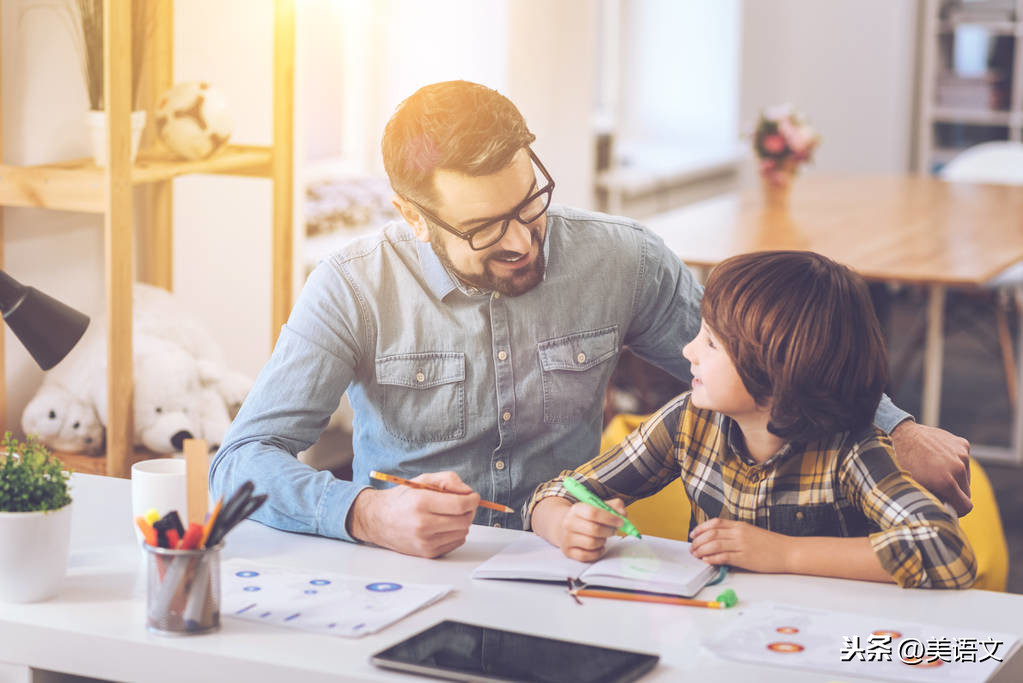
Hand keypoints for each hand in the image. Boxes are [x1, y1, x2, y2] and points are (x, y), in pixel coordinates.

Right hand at [347, 471, 479, 557]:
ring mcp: (425, 541)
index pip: (460, 505)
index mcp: (421, 503)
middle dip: (469, 510)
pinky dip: (456, 533)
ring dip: (462, 522)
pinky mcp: (428, 553)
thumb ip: (448, 480)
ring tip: (450, 514)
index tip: (473, 496)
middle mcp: (423, 524)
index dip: (473, 500)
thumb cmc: (402, 499)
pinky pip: (456, 543)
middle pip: (464, 520)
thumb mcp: (422, 480)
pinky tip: (444, 525)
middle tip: (463, 504)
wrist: (379, 520)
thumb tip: (468, 491)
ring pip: (463, 532)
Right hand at [532, 496, 625, 561]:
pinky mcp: (568, 551)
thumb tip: (623, 515)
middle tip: (613, 530)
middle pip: (594, 529)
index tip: (621, 522)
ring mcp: (567, 538)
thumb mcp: (598, 506)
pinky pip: (587, 556)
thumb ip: (614, 506)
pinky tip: (599, 546)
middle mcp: (569, 523)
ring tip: (603, 537)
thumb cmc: (586, 517)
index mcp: (577, 509)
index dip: (610, 518)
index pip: (594, 513)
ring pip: (592, 543)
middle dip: (609, 531)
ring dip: (603, 541)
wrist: (564, 526)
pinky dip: (597, 552)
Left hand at [689, 518, 790, 572]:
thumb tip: (718, 539)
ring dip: (702, 550)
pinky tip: (706, 561)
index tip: (693, 534)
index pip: (714, 523)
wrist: (788, 552)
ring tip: (696, 555)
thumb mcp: (751, 532)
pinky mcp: (745, 558)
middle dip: (698, 541)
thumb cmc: (771, 544)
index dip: (700, 528)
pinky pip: (724, 557)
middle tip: (692, 548)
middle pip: (711, 534)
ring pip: (714, 545)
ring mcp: (741, 545)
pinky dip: (712, 558)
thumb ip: (735, 533)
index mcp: (740, 525)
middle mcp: (739, 533)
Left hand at [890, 421, 971, 515]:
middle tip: (939, 489)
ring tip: (936, 471)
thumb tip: (946, 514)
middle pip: (967, 492)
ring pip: (966, 477)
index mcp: (946, 482)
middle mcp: (958, 468)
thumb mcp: (915, 487)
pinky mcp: (963, 445)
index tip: (949, 507)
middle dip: (955, 494)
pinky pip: (964, 462)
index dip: (958, 510)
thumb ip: (933, 502)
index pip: (966, 506)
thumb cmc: (905, 464)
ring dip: (955, 478)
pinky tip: (939, 458)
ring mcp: (962, 455)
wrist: (903, 435)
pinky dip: (955, 463)